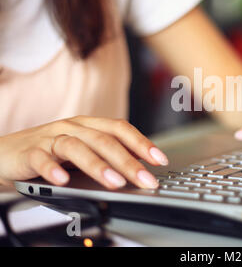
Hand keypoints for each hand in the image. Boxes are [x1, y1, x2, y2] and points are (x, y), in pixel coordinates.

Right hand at [0, 116, 168, 188]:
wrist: (6, 152)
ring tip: (115, 182)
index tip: (159, 159)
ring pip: (77, 147)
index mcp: (88, 125)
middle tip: (145, 180)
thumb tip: (138, 166)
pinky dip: (53, 169)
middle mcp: (72, 127)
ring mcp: (50, 138)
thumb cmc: (50, 151)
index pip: (120, 129)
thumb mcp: (83, 149)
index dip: (142, 142)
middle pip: (104, 140)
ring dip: (98, 165)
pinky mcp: (29, 152)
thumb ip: (106, 154)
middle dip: (128, 162)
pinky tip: (64, 180)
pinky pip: (42, 159)